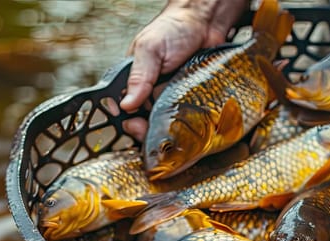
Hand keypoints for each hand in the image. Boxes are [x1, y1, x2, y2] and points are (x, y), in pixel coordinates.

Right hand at [120, 1, 246, 140]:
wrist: (206, 23)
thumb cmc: (174, 29)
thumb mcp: (150, 49)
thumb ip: (138, 76)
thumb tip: (126, 105)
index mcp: (133, 80)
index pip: (123, 108)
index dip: (127, 120)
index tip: (134, 125)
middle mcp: (150, 91)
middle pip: (144, 120)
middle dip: (148, 127)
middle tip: (153, 126)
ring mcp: (169, 97)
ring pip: (165, 122)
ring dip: (169, 123)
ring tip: (174, 117)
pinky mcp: (188, 100)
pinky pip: (186, 117)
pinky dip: (188, 119)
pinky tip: (189, 117)